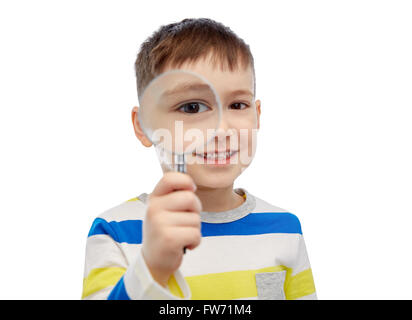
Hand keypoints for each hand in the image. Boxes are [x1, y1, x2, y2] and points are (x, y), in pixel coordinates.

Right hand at [141, 172, 201, 287]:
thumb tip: (191, 185)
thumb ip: (174, 196)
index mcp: (154, 198)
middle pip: (190, 198)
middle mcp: (154, 208)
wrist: (154, 261)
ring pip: (195, 219)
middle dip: (196, 211)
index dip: (186, 181)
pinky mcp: (168, 239)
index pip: (169, 178)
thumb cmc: (164, 232)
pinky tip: (185, 244)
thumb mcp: (163, 210)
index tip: (191, 190)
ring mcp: (159, 223)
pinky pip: (196, 233)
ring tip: (182, 235)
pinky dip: (195, 241)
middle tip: (186, 221)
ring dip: (194, 229)